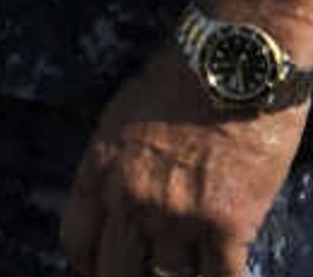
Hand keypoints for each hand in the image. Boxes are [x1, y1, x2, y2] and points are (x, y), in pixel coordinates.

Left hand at [58, 59, 308, 276]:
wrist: (236, 57)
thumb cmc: (184, 73)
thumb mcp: (125, 114)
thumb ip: (118, 160)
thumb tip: (121, 196)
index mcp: (99, 167)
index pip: (76, 238)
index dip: (90, 264)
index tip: (104, 269)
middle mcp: (129, 197)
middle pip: (116, 271)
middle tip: (149, 273)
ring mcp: (176, 215)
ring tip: (191, 269)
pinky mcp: (226, 224)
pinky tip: (226, 274)